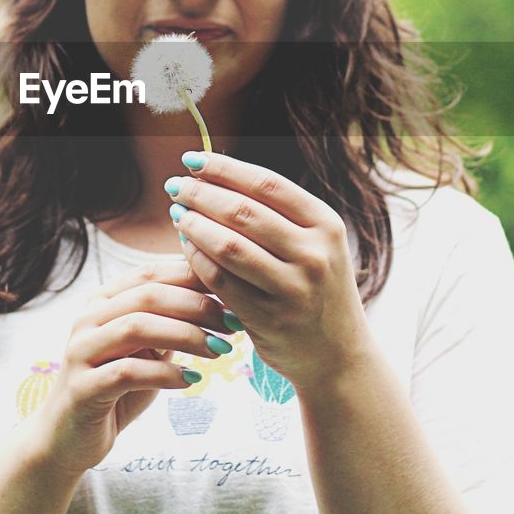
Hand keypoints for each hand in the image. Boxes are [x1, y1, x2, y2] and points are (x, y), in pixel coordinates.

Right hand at [25, 261, 238, 476]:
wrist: (68, 439)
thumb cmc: (115, 389)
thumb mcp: (146, 350)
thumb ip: (169, 324)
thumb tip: (219, 297)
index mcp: (103, 302)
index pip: (150, 273)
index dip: (193, 276)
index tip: (232, 288)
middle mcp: (88, 319)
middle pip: (147, 295)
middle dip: (197, 305)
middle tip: (233, 322)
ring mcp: (81, 352)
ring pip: (137, 327)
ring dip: (186, 335)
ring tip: (219, 349)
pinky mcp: (82, 387)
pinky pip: (127, 372)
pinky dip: (165, 374)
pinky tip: (192, 380)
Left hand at [166, 151, 373, 393]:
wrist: (338, 354)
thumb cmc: (316, 288)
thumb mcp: (316, 244)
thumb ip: (278, 213)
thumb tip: (215, 175)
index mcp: (326, 225)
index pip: (267, 184)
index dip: (224, 168)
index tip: (192, 159)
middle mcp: (314, 254)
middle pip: (243, 211)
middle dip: (201, 194)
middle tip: (175, 186)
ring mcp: (293, 289)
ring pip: (228, 245)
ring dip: (194, 224)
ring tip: (176, 213)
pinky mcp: (269, 319)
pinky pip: (220, 280)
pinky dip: (197, 259)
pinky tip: (185, 246)